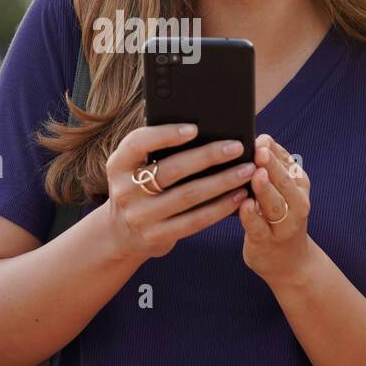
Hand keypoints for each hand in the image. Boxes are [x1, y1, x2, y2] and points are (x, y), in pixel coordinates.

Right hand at [102, 123, 252, 261]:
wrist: (120, 234)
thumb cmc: (138, 188)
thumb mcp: (134, 167)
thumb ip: (156, 150)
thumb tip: (203, 130)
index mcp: (118, 165)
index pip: (138, 143)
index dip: (165, 134)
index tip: (194, 128)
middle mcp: (125, 191)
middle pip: (171, 170)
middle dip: (207, 156)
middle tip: (236, 147)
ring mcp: (141, 217)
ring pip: (188, 196)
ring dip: (222, 182)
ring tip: (247, 170)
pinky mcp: (157, 237)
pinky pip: (195, 221)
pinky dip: (220, 207)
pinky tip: (239, 196)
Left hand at [238, 134, 313, 285]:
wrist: (291, 263)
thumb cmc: (279, 217)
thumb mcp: (283, 191)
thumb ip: (272, 168)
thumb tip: (258, 138)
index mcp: (299, 186)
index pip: (289, 165)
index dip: (275, 151)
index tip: (262, 139)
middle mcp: (296, 204)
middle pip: (284, 182)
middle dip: (272, 166)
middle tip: (259, 150)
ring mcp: (283, 225)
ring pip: (274, 204)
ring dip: (265, 189)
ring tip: (256, 174)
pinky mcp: (265, 241)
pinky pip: (258, 227)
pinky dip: (251, 215)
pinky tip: (243, 204)